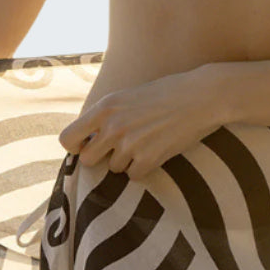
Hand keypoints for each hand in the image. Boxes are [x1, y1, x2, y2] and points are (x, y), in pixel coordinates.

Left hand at [58, 65, 226, 180]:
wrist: (201, 96)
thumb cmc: (167, 93)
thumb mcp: (128, 96)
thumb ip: (107, 116)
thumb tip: (89, 140)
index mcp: (104, 107)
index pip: (68, 138)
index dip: (76, 147)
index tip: (88, 146)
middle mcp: (113, 126)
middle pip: (88, 160)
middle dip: (102, 158)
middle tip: (120, 149)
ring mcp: (130, 144)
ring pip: (114, 168)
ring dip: (128, 161)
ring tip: (147, 142)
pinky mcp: (149, 158)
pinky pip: (134, 175)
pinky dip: (144, 168)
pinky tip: (157, 150)